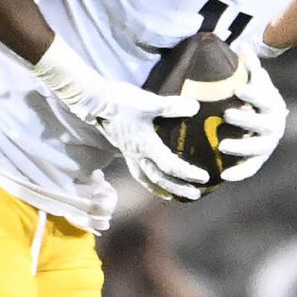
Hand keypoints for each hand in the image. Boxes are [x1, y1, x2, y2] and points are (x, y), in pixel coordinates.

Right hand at [32, 40, 206, 198]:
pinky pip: (137, 170)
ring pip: (145, 179)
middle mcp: (136, 155)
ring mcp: (128, 153)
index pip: (170, 165)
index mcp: (145, 146)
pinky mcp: (123, 148)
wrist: (93, 100)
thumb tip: (195, 108)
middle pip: (159, 179)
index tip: (203, 177)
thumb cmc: (121, 101)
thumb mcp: (150, 102)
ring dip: (161, 189)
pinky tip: (153, 179)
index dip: (187, 173)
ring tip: (174, 197)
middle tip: (195, 194)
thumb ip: (172, 107)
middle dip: (178, 188)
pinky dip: (148, 179)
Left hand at [217, 48, 286, 181]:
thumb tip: (239, 44)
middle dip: (246, 121)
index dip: (254, 95)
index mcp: (273, 105)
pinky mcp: (258, 160)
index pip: (265, 99)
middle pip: (263, 125)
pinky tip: (225, 176)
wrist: (266, 122)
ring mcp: (266, 144)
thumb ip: (249, 65)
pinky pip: (250, 168)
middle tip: (227, 115)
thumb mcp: (255, 82)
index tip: (238, 90)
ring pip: (257, 148)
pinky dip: (239, 173)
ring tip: (222, 146)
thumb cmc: (256, 99)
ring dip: (241, 148)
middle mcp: (274, 126)